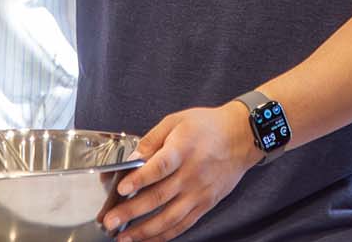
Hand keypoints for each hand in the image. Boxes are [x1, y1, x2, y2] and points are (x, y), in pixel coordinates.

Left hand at [101, 103, 262, 241]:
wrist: (242, 136)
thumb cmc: (207, 126)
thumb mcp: (177, 121)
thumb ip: (152, 139)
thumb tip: (132, 157)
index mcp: (183, 149)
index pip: (160, 167)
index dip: (140, 178)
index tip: (121, 188)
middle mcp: (191, 174)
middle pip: (159, 197)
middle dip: (131, 212)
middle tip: (110, 222)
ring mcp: (199, 192)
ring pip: (170, 218)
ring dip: (145, 231)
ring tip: (124, 238)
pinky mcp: (206, 204)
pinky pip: (184, 224)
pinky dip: (165, 235)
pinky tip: (149, 240)